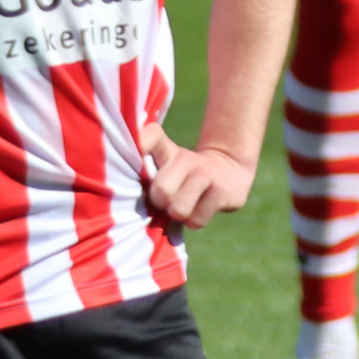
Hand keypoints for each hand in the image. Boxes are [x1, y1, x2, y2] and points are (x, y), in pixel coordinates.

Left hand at [142, 124, 256, 232]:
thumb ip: (144, 171)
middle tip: (170, 199)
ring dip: (180, 215)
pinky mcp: (222, 191)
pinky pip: (196, 219)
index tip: (138, 149)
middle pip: (161, 191)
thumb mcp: (168, 163)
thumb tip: (127, 194)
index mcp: (168, 150)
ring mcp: (206, 173)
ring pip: (178, 209)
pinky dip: (195, 221)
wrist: (231, 169)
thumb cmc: (188, 175)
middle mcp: (186, 158)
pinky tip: (201, 209)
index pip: (151, 136)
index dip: (141, 142)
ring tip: (186, 206)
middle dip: (162, 204)